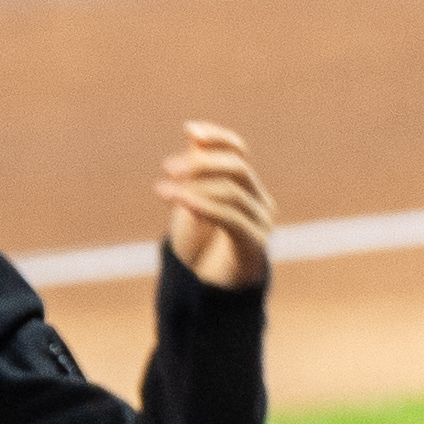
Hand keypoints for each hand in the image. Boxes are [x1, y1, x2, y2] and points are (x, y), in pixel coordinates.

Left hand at [161, 121, 275, 290]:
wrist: (203, 293)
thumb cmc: (197, 248)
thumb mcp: (190, 202)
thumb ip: (194, 169)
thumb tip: (194, 130)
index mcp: (245, 188)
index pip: (238, 151)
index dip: (217, 137)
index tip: (189, 130)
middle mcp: (259, 201)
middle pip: (236, 167)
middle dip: (201, 163)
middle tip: (168, 167)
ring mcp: (260, 223)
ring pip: (231, 192)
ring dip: (194, 188)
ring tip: (163, 191)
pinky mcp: (254, 245)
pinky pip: (231, 218)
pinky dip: (206, 206)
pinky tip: (182, 201)